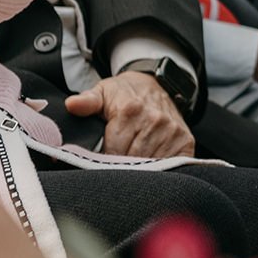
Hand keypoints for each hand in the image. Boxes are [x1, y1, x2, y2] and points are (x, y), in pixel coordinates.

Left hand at [64, 71, 194, 158]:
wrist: (156, 85)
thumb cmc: (125, 94)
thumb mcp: (103, 92)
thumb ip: (87, 101)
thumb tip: (72, 105)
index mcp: (130, 111)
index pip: (112, 152)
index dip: (103, 162)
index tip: (98, 163)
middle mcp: (155, 121)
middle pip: (131, 162)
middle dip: (120, 168)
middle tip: (113, 167)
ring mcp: (172, 132)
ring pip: (150, 167)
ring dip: (139, 171)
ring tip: (130, 166)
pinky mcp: (185, 142)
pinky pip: (171, 167)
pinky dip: (160, 170)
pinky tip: (150, 166)